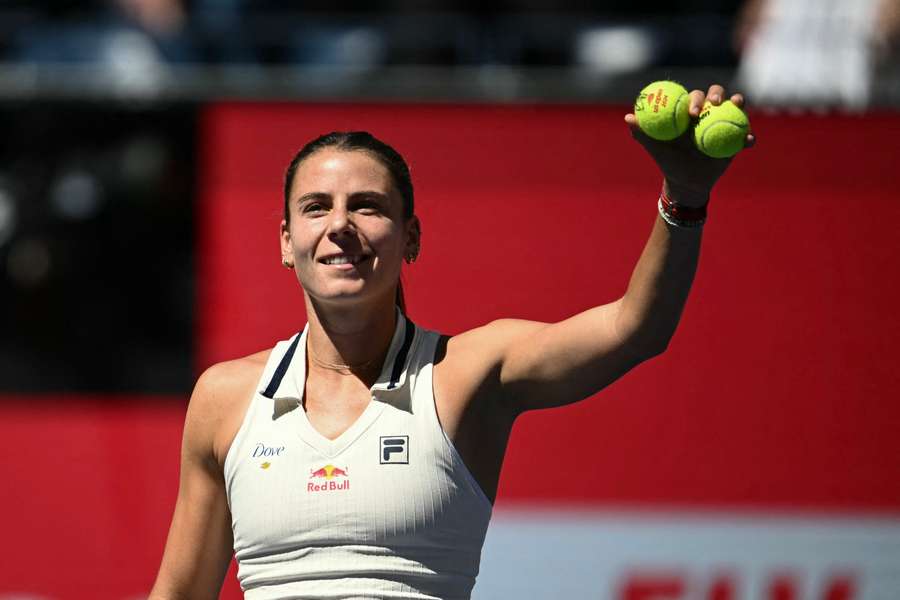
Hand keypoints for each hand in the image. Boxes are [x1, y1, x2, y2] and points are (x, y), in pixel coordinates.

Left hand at [625, 84, 755, 206]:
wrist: (686, 181)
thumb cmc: (669, 160)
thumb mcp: (655, 148)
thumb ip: (642, 132)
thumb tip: (628, 117)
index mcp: (691, 111)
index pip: (695, 96)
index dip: (695, 98)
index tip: (691, 112)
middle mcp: (709, 113)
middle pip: (717, 95)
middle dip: (718, 94)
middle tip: (713, 105)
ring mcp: (725, 124)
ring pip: (736, 109)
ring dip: (739, 104)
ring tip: (737, 107)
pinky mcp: (737, 139)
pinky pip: (745, 136)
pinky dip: (749, 137)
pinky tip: (748, 141)